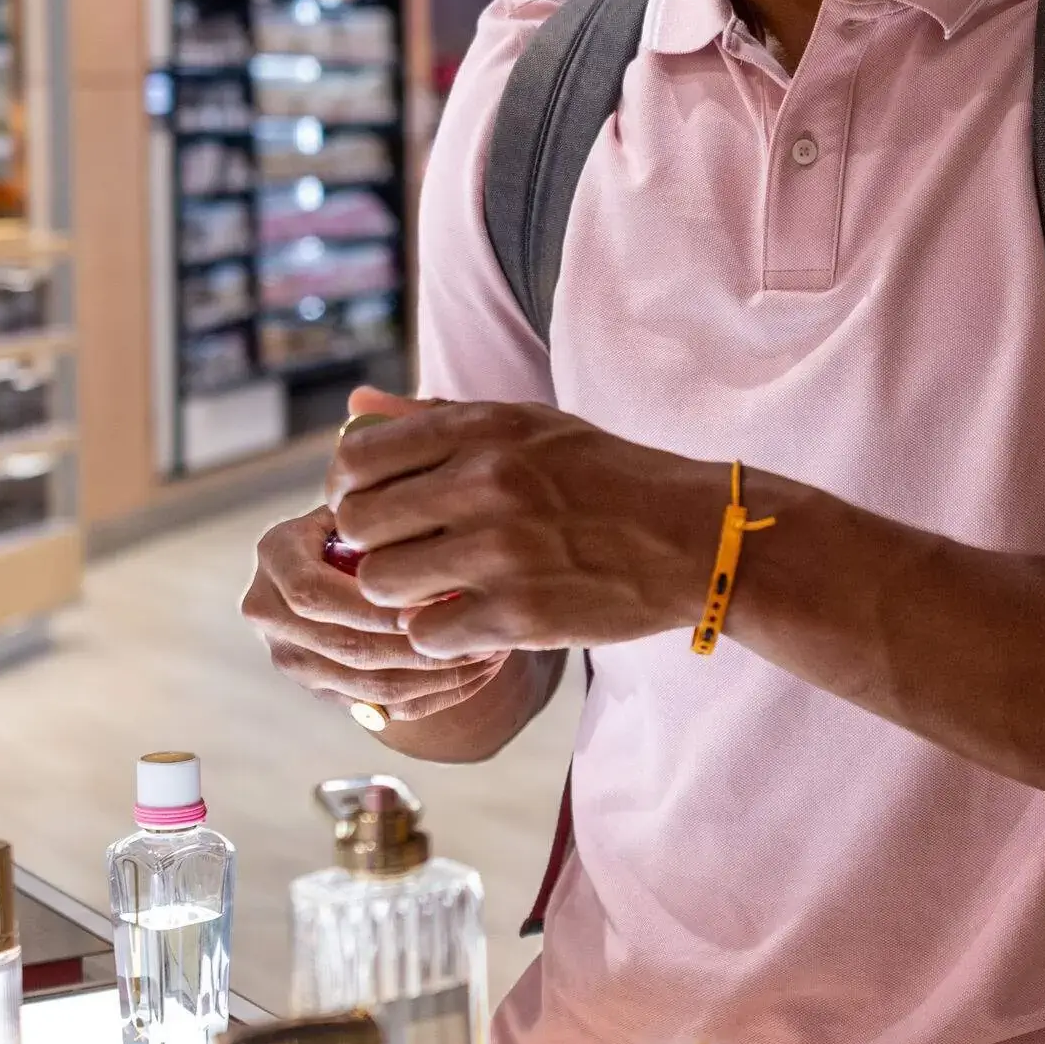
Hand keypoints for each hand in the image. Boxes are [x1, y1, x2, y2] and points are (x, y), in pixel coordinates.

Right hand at [241, 503, 513, 721]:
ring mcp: (295, 658)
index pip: (312, 595)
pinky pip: (386, 708)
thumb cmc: (380, 512)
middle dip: (418, 646)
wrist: (358, 553)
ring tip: (492, 653)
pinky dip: (438, 694)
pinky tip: (480, 672)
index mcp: (275, 555)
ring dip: (438, 674)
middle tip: (482, 632)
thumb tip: (437, 538)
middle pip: (343, 647)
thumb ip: (391, 508)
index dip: (372, 605)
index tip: (434, 598)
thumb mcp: (377, 497)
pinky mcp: (325, 691)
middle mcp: (270, 610)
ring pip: (369, 686)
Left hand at [326, 400, 730, 659]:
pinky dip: (441, 636)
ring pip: (380, 582)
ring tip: (438, 590)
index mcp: (485, 429)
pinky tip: (471, 621)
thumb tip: (355, 407)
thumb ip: (439, 417)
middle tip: (407, 555)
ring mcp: (501, 551)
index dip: (348, 489)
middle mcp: (486, 482)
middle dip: (372, 545)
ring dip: (400, 594)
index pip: (358, 457)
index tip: (372, 509)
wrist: (697, 537)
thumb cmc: (608, 477)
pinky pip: (426, 634)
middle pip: (358, 522)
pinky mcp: (519, 613)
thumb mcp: (531, 425)